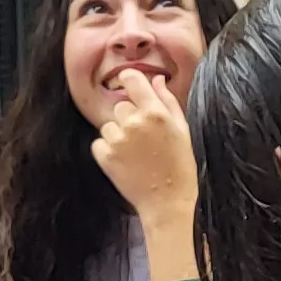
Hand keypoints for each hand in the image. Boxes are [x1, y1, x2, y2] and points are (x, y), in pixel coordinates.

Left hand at [89, 67, 198, 218]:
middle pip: (120, 106)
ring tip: (135, 153)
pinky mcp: (105, 156)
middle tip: (143, 138)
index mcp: (155, 113)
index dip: (129, 80)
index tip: (131, 87)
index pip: (131, 79)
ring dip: (118, 135)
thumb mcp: (182, 129)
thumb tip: (155, 78)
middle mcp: (134, 123)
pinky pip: (99, 142)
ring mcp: (118, 140)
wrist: (167, 202)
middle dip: (129, 117)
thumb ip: (168, 100)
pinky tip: (125, 161)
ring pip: (109, 125)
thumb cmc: (179, 166)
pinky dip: (107, 150)